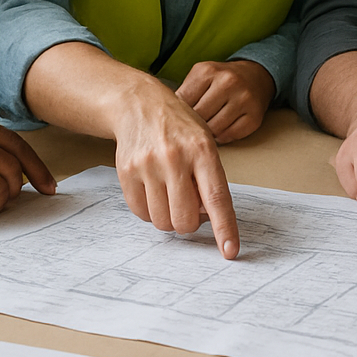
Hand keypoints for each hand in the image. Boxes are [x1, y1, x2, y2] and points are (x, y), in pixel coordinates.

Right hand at [112, 76, 240, 258]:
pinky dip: (150, 211)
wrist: (140, 105)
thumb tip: (207, 219)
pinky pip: (141, 213)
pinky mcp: (126, 173)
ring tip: (171, 195)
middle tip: (190, 206)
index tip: (230, 251)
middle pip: (185, 219)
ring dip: (169, 218)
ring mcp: (148, 166)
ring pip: (162, 221)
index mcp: (202, 151)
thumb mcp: (205, 144)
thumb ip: (209, 180)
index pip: (216, 198)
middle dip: (190, 223)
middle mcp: (175, 158)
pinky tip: (154, 192)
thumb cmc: (179, 128)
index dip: (224, 228)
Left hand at [176, 60, 274, 143]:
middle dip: (194, 124)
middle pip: (199, 117)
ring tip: (209, 124)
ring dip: (208, 132)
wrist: (256, 76)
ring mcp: (243, 99)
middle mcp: (228, 82)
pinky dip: (223, 136)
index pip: (183, 102)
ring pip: (214, 130)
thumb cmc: (221, 80)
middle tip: (195, 123)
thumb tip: (165, 118)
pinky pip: (230, 136)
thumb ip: (184, 93)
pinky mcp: (254, 117)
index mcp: (208, 71)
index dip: (180, 113)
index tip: (181, 116)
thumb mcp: (200, 76)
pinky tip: (222, 127)